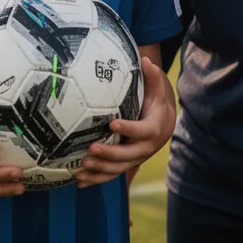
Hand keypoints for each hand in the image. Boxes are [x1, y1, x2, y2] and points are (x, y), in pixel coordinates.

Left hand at [76, 56, 175, 187]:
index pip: (142, 131)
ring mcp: (136, 159)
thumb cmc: (156, 103)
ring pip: (119, 169)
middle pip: (129, 155)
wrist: (164, 122)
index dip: (129, 128)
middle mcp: (146, 148)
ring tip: (82, 167)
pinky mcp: (127, 164)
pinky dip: (96, 180)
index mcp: (154, 129)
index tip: (112, 123)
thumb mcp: (157, 89)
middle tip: (91, 149)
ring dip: (100, 170)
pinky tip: (79, 181)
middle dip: (110, 154)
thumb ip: (153, 77)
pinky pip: (112, 175)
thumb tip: (147, 61)